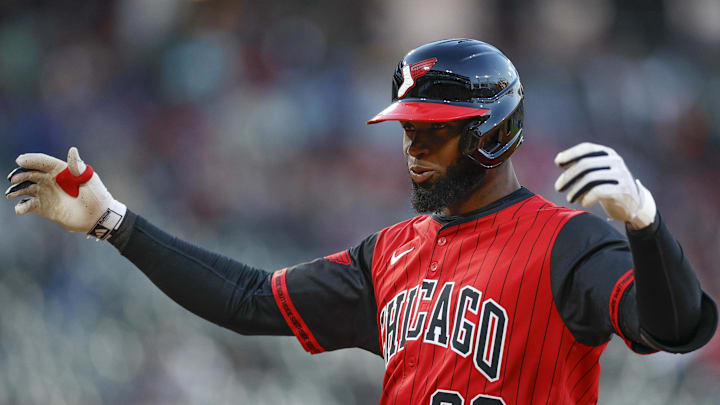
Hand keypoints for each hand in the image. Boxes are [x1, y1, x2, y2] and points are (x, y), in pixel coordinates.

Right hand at [6, 147, 126, 238]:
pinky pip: (28, 205)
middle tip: (13, 179)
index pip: (43, 162)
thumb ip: (76, 166)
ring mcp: (46, 194)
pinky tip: (20, 209)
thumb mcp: (87, 179)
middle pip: (31, 174)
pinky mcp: (44, 208)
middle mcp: (51, 180)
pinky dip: (21, 207)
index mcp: (61, 170)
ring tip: (11, 194)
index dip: (31, 160)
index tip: (20, 160)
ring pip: (26, 189)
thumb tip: (72, 150)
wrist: (98, 216)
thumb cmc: (95, 195)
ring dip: (16, 190)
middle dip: (20, 175)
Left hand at [554, 142, 655, 229]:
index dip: (570, 154)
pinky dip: (586, 198)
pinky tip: (583, 203)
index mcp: (607, 153)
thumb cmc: (607, 186)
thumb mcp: (595, 173)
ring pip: (590, 178)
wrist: (633, 204)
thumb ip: (579, 166)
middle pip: (585, 165)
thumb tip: (559, 160)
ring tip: (569, 198)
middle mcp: (615, 161)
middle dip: (568, 176)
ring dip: (575, 190)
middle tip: (558, 188)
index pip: (586, 148)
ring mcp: (621, 175)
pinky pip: (599, 191)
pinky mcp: (623, 190)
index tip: (557, 163)